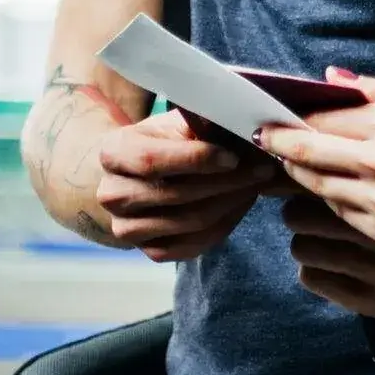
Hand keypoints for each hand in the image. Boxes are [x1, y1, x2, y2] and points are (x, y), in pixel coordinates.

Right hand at [95, 108, 269, 260]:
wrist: (141, 177)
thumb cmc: (165, 143)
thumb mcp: (176, 123)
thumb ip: (201, 124)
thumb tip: (240, 123)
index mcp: (113, 154)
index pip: (152, 160)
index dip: (197, 159)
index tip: (235, 156)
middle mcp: (112, 195)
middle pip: (177, 194)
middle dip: (227, 182)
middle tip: (263, 170)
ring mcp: (127, 228)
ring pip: (190, 221)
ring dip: (232, 202)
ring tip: (256, 184)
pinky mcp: (150, 251)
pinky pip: (195, 244)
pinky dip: (225, 225)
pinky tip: (240, 205)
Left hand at [257, 74, 374, 258]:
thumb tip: (334, 79)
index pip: (323, 117)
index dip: (293, 115)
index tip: (273, 112)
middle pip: (307, 151)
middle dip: (278, 142)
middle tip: (261, 137)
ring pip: (317, 185)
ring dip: (299, 173)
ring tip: (289, 163)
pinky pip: (340, 212)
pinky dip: (330, 199)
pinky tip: (329, 191)